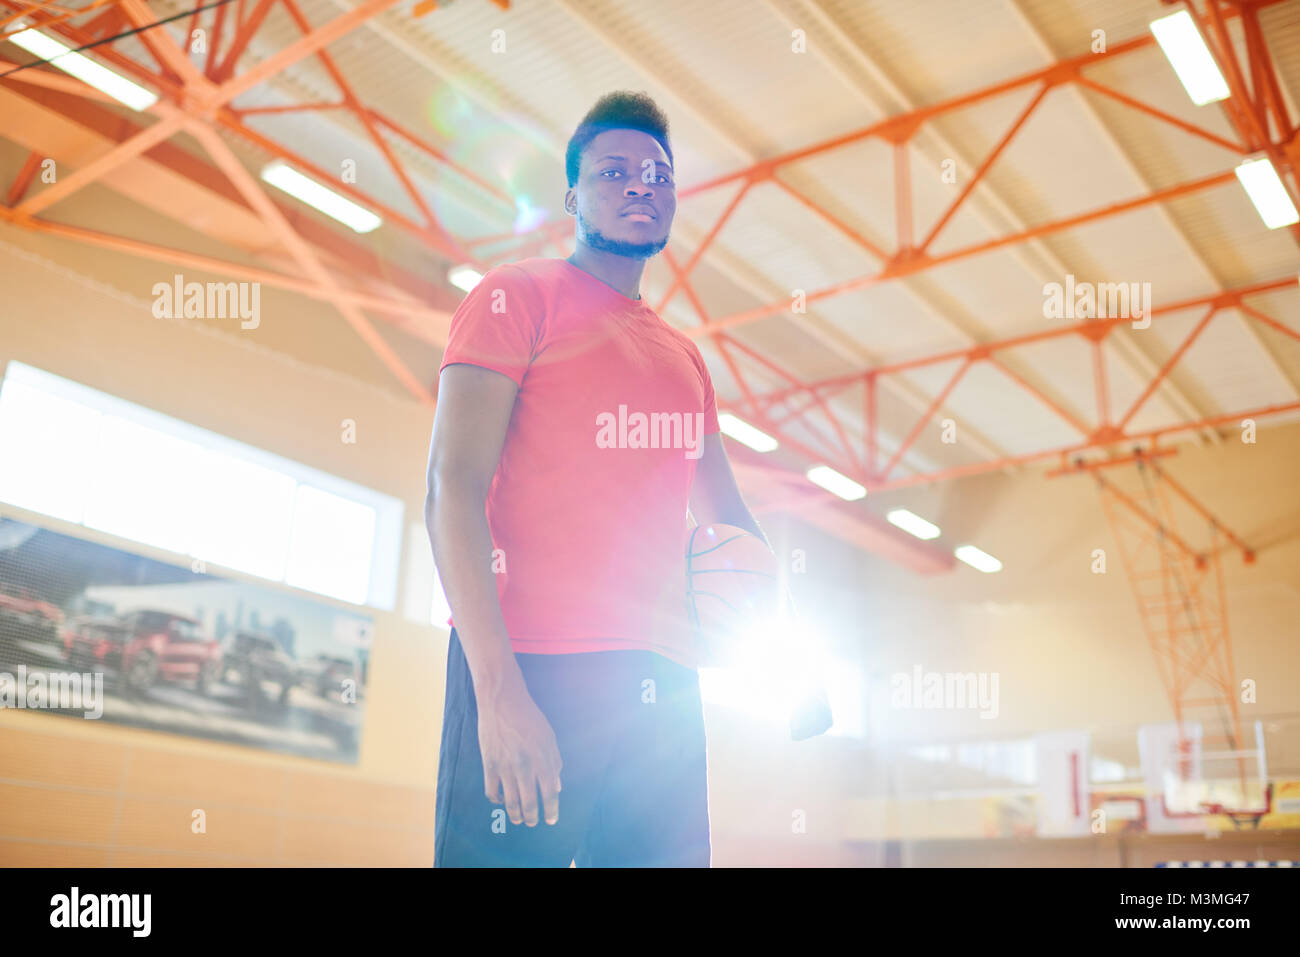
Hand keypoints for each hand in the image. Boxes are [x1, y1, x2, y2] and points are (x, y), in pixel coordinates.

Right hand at [477, 679, 562, 826]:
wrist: (502, 702)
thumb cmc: (529, 718)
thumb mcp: (549, 738)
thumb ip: (555, 763)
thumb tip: (557, 786)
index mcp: (543, 760)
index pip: (550, 794)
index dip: (551, 811)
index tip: (551, 821)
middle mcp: (525, 767)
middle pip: (529, 802)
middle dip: (532, 817)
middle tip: (532, 823)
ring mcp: (506, 767)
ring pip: (510, 801)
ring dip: (515, 814)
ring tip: (518, 819)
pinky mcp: (489, 764)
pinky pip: (492, 791)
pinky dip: (496, 800)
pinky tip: (500, 801)